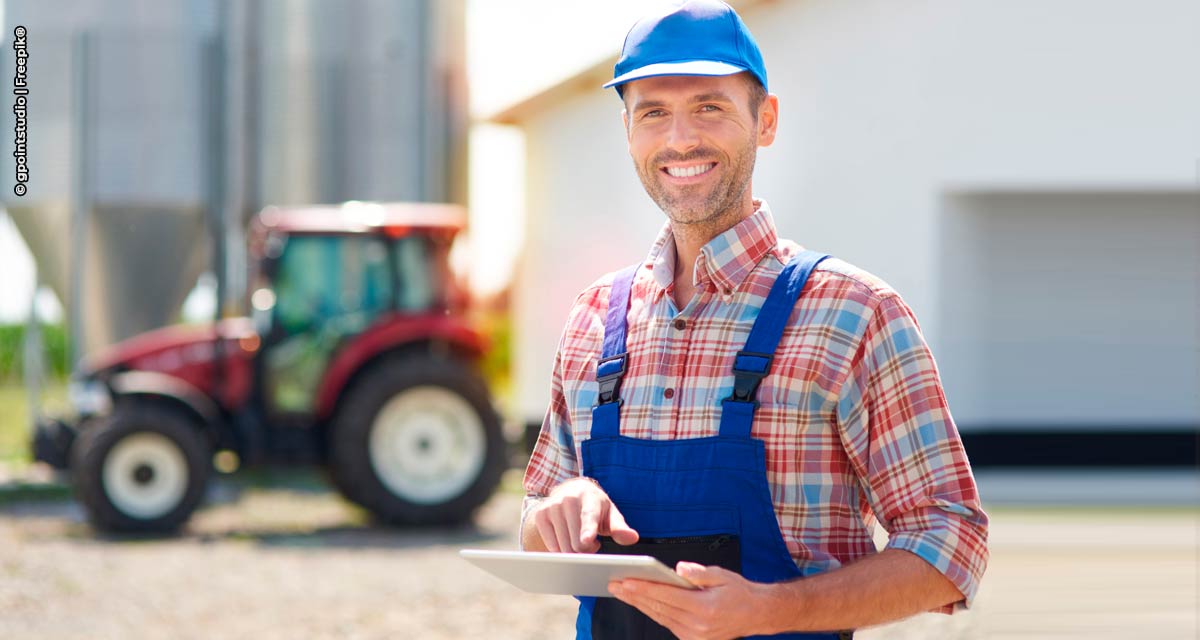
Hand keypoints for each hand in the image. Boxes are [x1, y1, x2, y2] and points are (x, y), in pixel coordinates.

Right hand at [529, 477, 638, 552]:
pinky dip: (561, 549)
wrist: (570, 491)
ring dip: (574, 551)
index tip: (587, 540)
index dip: (588, 530)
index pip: (589, 517)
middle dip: (586, 550)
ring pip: (563, 547)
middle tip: (592, 542)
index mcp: (589, 498)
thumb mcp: (610, 514)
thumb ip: (620, 528)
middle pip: (577, 542)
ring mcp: (552, 506)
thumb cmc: (595, 507)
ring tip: (580, 539)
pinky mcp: (540, 515)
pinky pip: (551, 546)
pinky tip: (568, 538)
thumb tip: (632, 537)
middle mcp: (568, 500)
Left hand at [608, 562, 772, 639]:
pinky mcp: (692, 638)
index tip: (625, 581)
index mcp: (704, 608)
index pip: (666, 596)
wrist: (755, 614)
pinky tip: (640, 601)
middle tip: (614, 584)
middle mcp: (697, 625)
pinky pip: (667, 622)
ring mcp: (694, 635)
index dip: (644, 588)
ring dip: (639, 604)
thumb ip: (698, 573)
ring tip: (621, 592)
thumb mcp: (722, 575)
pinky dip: (653, 611)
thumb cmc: (738, 592)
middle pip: (658, 608)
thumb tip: (678, 569)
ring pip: (659, 617)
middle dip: (634, 596)